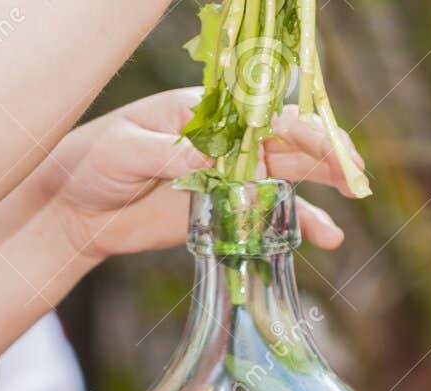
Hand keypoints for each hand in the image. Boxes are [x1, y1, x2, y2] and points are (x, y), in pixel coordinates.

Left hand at [41, 88, 363, 261]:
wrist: (74, 206)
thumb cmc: (95, 160)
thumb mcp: (127, 151)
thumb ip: (169, 154)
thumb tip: (208, 159)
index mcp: (206, 113)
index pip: (263, 116)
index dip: (299, 128)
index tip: (326, 144)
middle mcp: (225, 141)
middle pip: (287, 143)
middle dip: (325, 155)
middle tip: (356, 174)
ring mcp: (226, 177)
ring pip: (286, 178)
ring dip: (321, 186)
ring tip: (353, 198)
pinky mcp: (220, 212)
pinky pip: (265, 218)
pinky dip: (296, 225)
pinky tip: (325, 238)